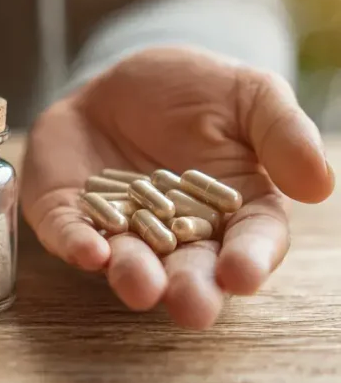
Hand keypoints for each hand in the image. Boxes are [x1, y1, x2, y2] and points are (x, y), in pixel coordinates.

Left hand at [21, 47, 333, 328]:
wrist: (120, 75)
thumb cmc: (197, 90)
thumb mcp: (249, 95)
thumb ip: (282, 134)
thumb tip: (319, 184)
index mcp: (233, 210)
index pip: (249, 241)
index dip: (249, 260)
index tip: (244, 274)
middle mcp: (176, 232)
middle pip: (189, 268)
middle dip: (191, 289)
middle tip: (193, 307)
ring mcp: (119, 226)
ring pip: (128, 261)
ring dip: (133, 276)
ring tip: (140, 287)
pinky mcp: (67, 213)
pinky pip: (69, 233)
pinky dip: (76, 244)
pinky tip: (87, 251)